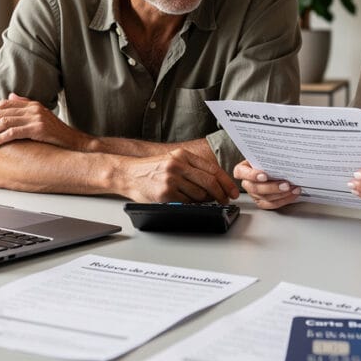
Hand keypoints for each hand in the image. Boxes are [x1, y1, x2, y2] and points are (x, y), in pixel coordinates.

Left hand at [0, 93, 88, 150]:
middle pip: (0, 113)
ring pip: (4, 122)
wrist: (75, 143)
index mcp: (31, 104)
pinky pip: (13, 132)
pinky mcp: (38, 128)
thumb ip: (24, 105)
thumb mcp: (40, 117)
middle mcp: (32, 108)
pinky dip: (0, 138)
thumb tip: (10, 97)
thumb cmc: (57, 134)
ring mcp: (35, 117)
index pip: (3, 104)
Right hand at [123, 148, 238, 203]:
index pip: (212, 169)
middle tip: (225, 200)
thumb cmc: (151, 170)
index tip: (232, 191)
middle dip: (221, 194)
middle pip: (209, 182)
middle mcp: (178, 165)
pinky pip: (187, 203)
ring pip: (200, 195)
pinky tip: (185, 201)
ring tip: (199, 200)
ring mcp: (171, 179)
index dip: (226, 182)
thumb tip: (216, 183)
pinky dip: (190, 205)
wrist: (128, 174)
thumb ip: (192, 167)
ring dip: (204, 201)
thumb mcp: (173, 160)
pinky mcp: (166, 194)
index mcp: (183, 155)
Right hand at [233, 160, 300, 209]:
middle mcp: (247, 183)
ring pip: (265, 198)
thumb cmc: (266, 161)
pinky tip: (292, 193)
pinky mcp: (262, 202)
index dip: (252, 175)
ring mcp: (254, 194)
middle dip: (272, 187)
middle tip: (285, 184)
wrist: (272, 168)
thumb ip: (268, 157)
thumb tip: (281, 154)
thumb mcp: (264, 156)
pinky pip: (272, 204)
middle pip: (255, 188)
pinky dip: (284, 200)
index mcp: (242, 170)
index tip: (264, 176)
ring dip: (281, 194)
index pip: (240, 172)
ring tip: (292, 188)